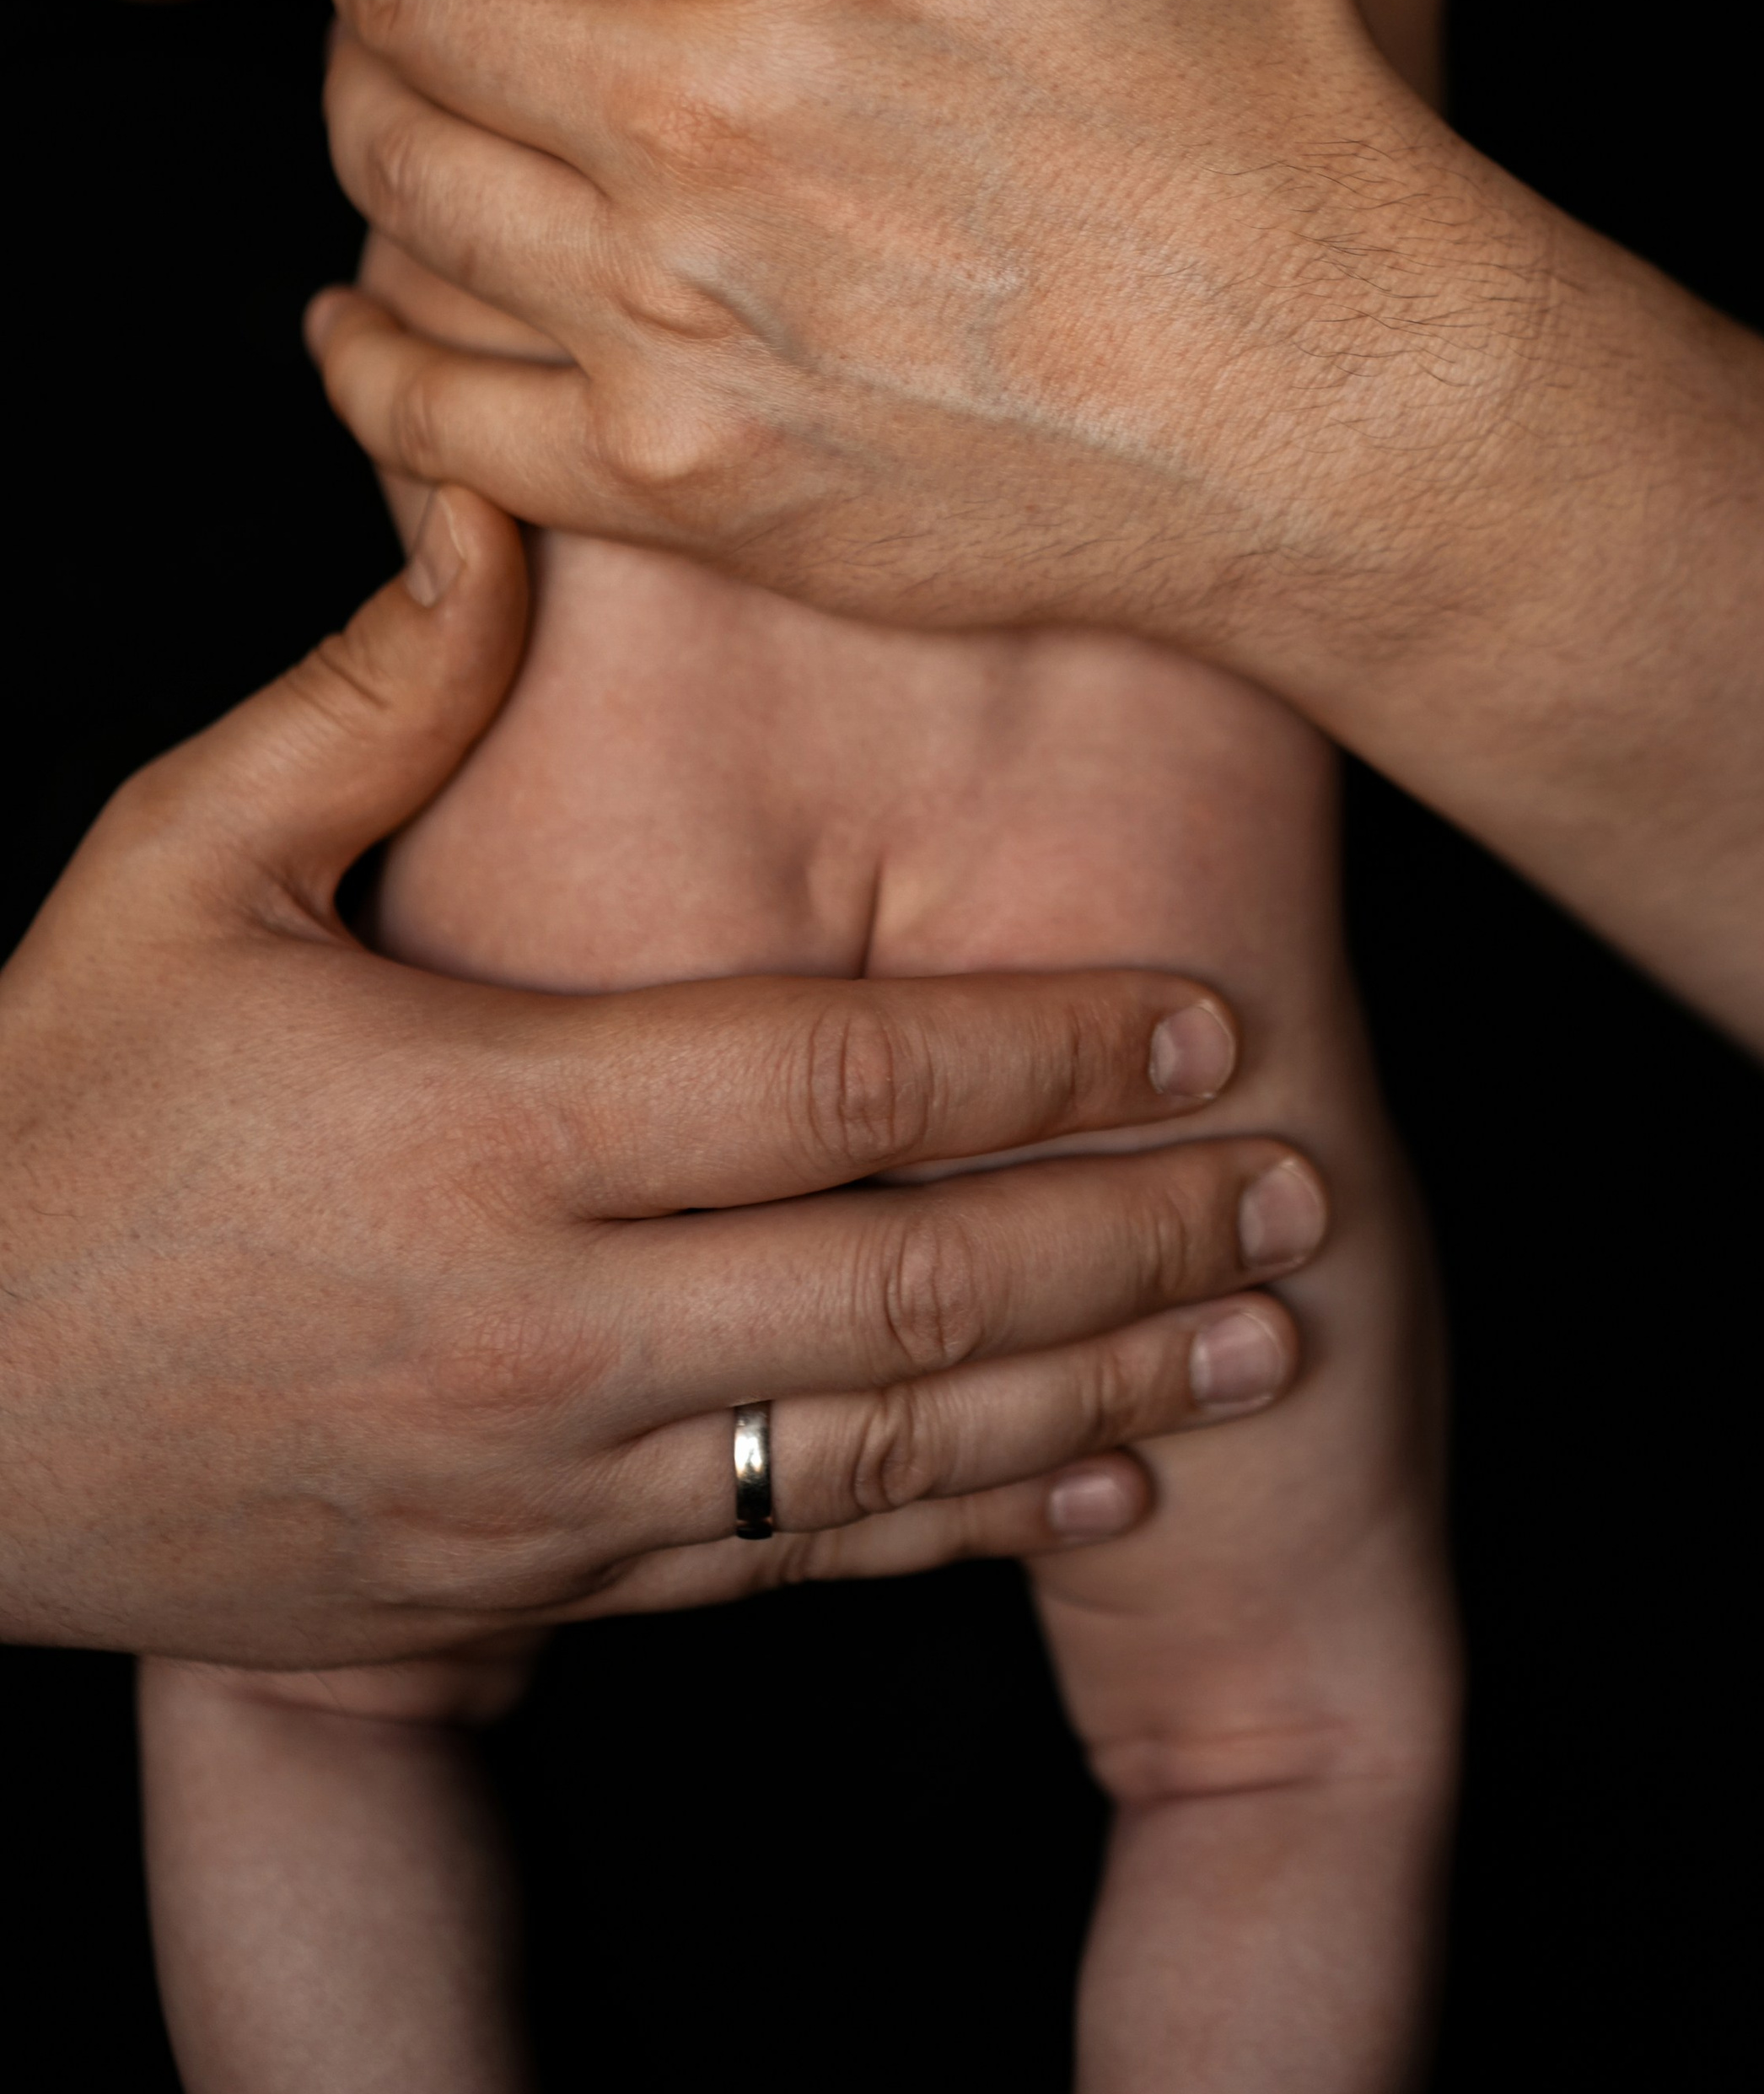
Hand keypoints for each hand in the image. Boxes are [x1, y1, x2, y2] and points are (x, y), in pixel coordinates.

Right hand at [0, 491, 1316, 1666]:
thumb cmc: (48, 1116)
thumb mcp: (175, 872)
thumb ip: (366, 701)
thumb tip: (493, 503)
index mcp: (487, 1121)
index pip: (840, 1084)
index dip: (1048, 1053)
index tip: (1206, 1020)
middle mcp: (543, 1318)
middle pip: (912, 1284)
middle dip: (1135, 1235)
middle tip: (1307, 1188)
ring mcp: (539, 1479)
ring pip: (881, 1457)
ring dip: (1094, 1396)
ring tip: (1259, 1348)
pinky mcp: (516, 1590)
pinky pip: (778, 1571)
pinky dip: (950, 1532)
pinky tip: (1083, 1490)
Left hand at [309, 0, 1490, 690]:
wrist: (1332, 406)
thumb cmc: (1275, 103)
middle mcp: (706, 105)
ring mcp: (682, 303)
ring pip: (384, 183)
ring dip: (396, 141)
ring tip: (457, 120)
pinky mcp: (683, 475)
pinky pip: (416, 409)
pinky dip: (375, 359)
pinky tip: (390, 311)